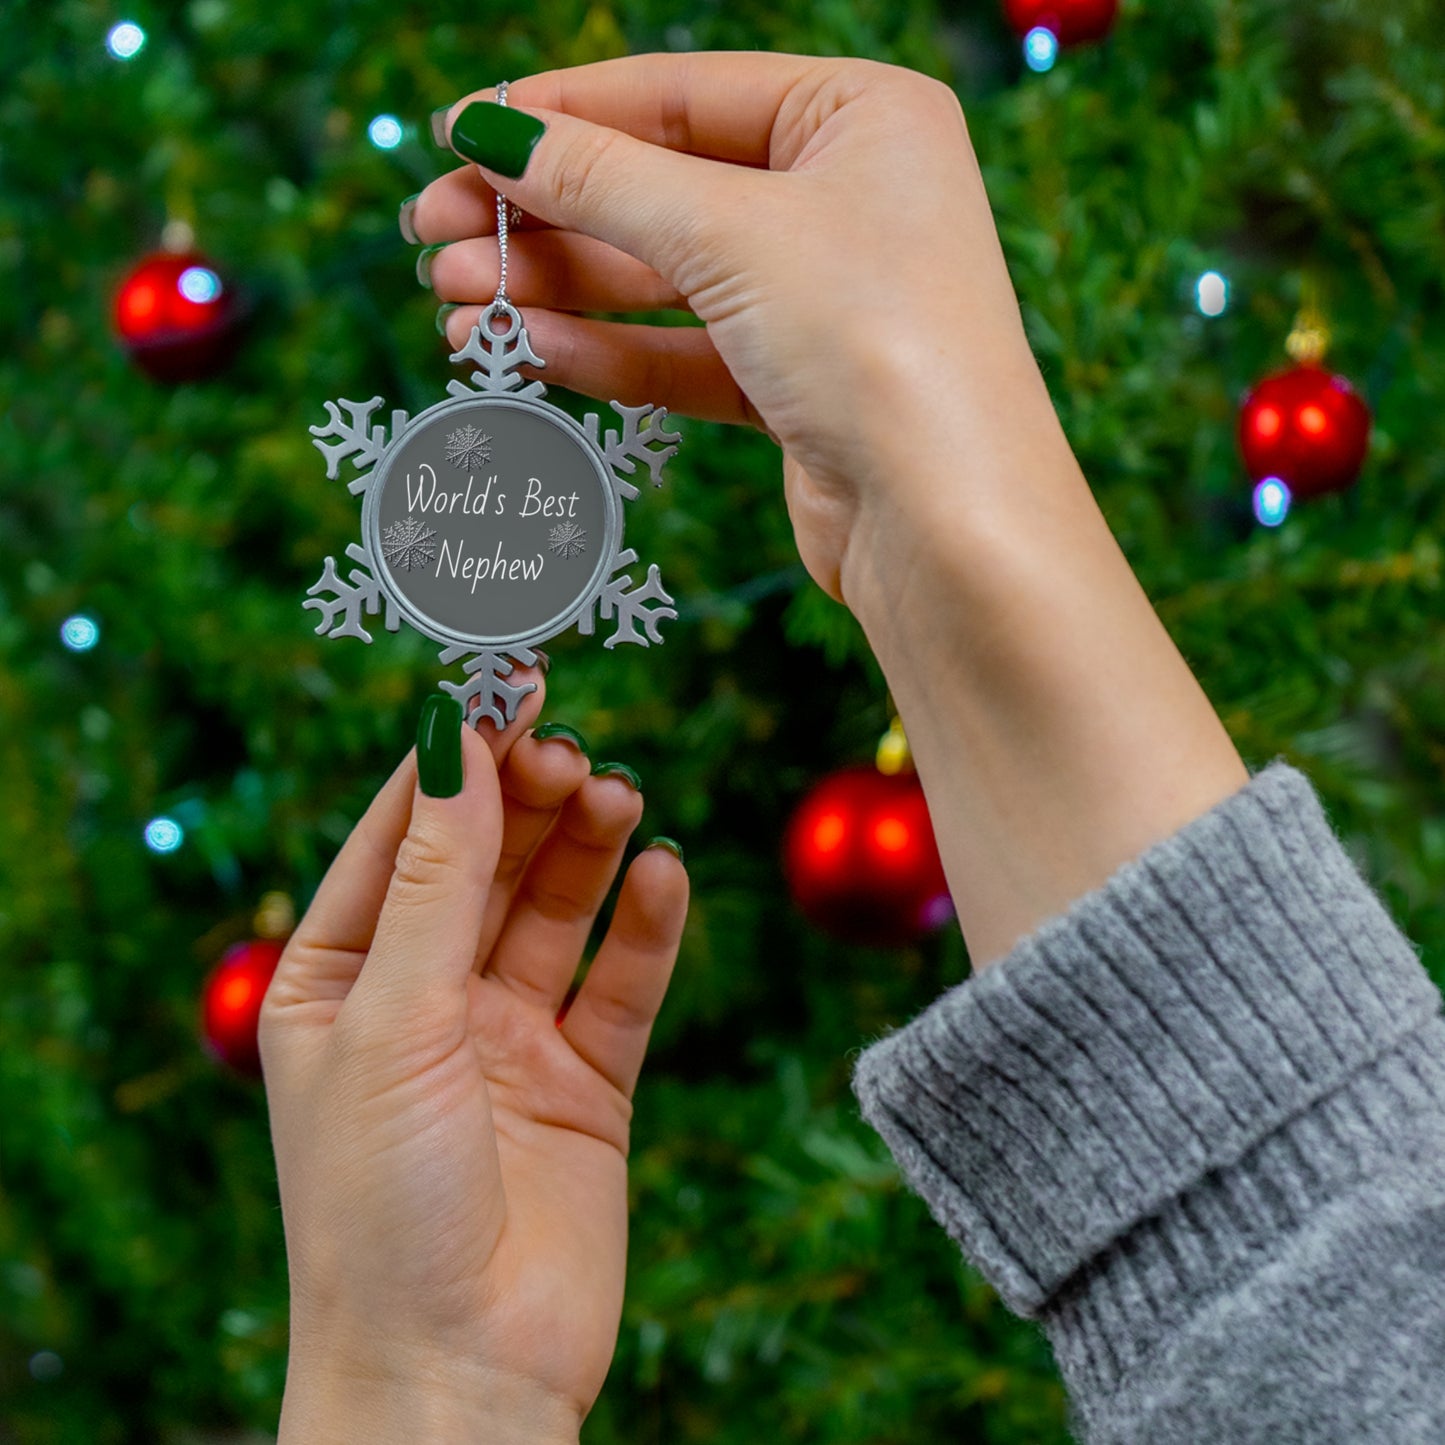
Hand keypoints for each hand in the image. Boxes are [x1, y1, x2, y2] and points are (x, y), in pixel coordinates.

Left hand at [259, 678, 687, 1440]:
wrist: (458, 1375)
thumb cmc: (380, 1205)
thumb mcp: (394, 1018)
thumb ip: (437, 878)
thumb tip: (455, 736)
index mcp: (340, 978)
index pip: (401, 835)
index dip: (454, 755)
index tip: (506, 679)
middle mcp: (424, 998)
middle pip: (486, 861)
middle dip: (527, 799)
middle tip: (572, 751)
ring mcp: (508, 1039)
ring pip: (557, 909)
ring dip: (588, 849)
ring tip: (618, 797)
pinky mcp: (586, 1082)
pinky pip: (622, 984)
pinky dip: (646, 928)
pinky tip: (664, 876)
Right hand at [412, 53, 1058, 604]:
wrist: (947, 526)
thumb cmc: (874, 343)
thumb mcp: (728, 233)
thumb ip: (601, 179)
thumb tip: (489, 130)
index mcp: (860, 116)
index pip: (679, 94)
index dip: (560, 113)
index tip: (456, 133)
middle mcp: (846, 198)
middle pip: (660, 189)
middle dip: (543, 216)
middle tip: (432, 236)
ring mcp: (822, 298)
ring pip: (663, 280)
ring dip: (557, 290)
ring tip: (454, 304)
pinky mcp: (798, 388)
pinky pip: (684, 354)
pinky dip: (607, 352)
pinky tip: (526, 352)